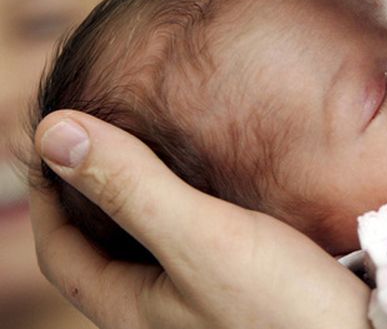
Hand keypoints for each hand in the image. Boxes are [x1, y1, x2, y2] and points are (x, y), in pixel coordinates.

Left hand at [31, 110, 371, 328]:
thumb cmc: (282, 307)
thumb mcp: (201, 239)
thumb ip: (132, 186)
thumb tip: (53, 133)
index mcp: (132, 308)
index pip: (58, 250)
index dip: (47, 192)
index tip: (53, 137)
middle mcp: (161, 315)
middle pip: (102, 252)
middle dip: (93, 194)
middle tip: (104, 137)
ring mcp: (204, 310)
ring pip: (154, 251)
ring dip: (144, 203)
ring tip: (160, 153)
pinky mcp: (245, 298)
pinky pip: (198, 251)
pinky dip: (192, 214)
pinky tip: (223, 191)